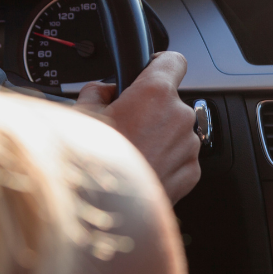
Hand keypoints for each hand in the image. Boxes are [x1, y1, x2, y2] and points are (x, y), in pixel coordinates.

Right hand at [76, 52, 201, 203]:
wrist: (105, 213)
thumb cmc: (93, 165)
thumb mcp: (80, 116)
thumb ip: (96, 92)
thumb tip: (101, 91)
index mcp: (155, 94)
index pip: (173, 60)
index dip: (160, 63)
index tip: (151, 69)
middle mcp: (179, 117)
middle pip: (169, 100)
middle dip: (149, 109)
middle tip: (123, 125)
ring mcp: (188, 146)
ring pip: (175, 130)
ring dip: (157, 136)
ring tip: (129, 152)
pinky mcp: (191, 172)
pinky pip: (179, 156)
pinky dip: (164, 159)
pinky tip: (140, 169)